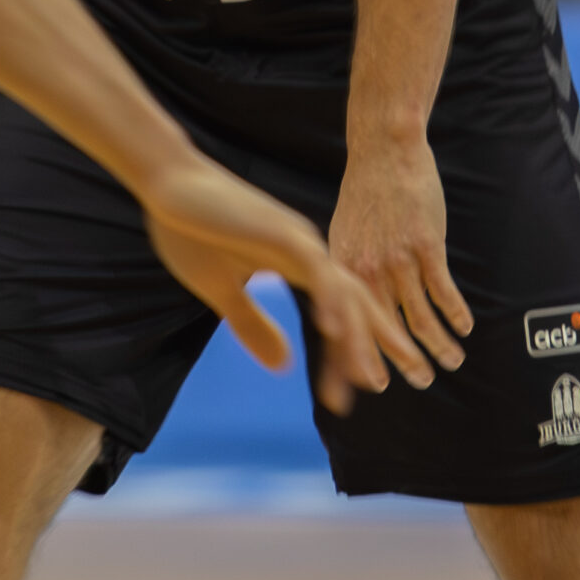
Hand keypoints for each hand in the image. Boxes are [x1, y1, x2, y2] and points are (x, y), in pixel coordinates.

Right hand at [139, 156, 425, 413]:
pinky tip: (333, 330)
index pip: (336, 313)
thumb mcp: (221, 291)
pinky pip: (316, 271)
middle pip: (357, 304)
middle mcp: (307, 252)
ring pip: (344, 293)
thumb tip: (285, 365)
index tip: (348, 396)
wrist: (166, 183)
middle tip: (413, 378)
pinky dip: (328, 301)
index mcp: (295, 263)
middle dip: (381, 344)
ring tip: (375, 375)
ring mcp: (298, 240)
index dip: (346, 353)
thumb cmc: (190, 229)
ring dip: (361, 335)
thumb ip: (252, 324)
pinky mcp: (282, 232)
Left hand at [330, 135, 471, 375]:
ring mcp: (397, 259)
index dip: (359, 359)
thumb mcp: (341, 233)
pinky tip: (465, 328)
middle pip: (386, 330)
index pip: (348, 325)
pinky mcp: (425, 246)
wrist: (383, 151)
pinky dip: (456, 315)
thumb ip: (348, 270)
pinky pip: (444, 292)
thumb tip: (352, 304)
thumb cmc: (364, 193)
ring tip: (452, 361)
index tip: (373, 386)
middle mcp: (366, 270)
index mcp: (342, 269)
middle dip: (405, 362)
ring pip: (420, 317)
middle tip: (421, 381)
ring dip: (439, 344)